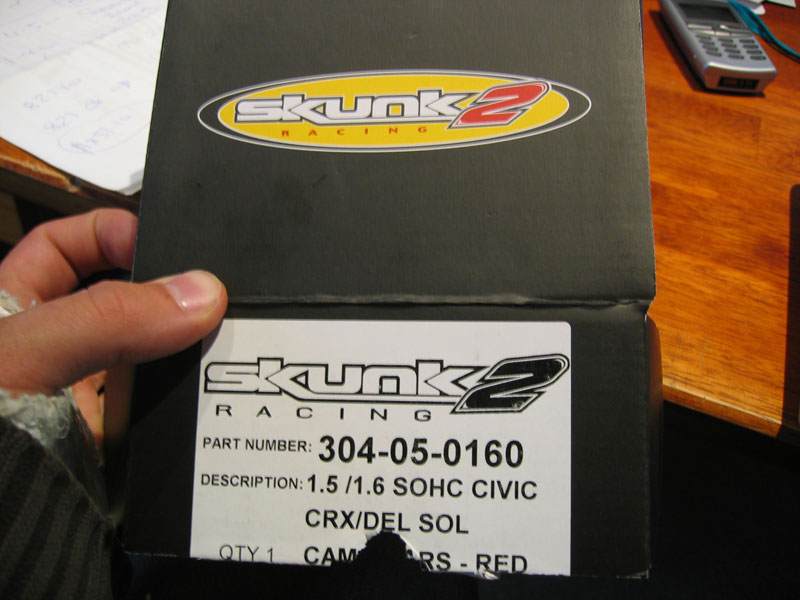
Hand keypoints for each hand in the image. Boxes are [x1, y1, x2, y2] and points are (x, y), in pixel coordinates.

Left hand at [0, 209, 226, 446]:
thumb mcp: (23, 354)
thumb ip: (106, 319)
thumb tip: (199, 294)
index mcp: (14, 311)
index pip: (65, 248)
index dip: (112, 232)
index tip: (164, 243)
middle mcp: (53, 350)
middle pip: (121, 300)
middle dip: (166, 294)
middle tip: (215, 295)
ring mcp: (80, 398)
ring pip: (145, 357)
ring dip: (183, 351)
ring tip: (229, 342)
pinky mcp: (107, 444)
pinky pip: (156, 412)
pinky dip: (186, 404)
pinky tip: (214, 396)